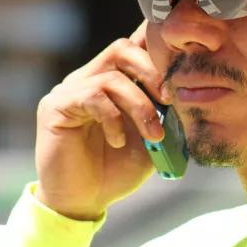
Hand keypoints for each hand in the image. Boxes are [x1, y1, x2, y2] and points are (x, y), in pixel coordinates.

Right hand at [34, 22, 169, 220]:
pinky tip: (118, 141)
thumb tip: (190, 94)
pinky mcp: (56, 106)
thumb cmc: (117, 169)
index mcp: (114, 79)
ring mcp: (71, 89)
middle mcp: (90, 76)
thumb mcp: (153, 138)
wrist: (84, 201)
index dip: (158, 48)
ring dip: (139, 104)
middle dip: (153, 72)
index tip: (183, 71)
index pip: (135, 45)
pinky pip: (91, 96)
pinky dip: (113, 118)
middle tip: (170, 100)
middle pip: (123, 48)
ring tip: (153, 134)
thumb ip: (167, 112)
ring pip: (111, 75)